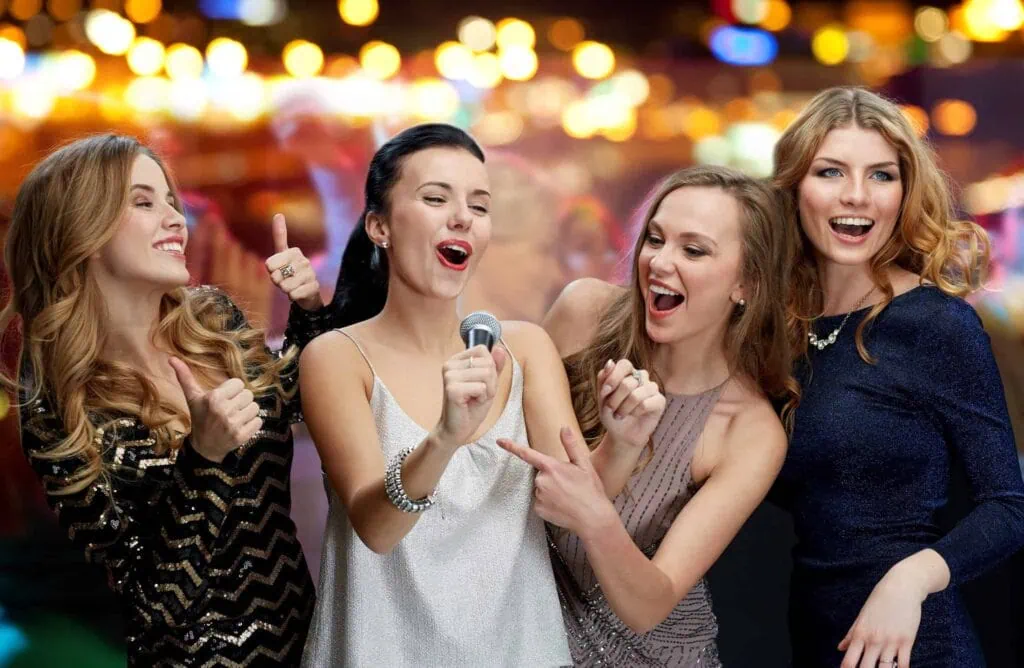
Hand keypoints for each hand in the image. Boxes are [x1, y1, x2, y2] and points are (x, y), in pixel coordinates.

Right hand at [169, 357, 262, 462]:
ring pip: (255, 407)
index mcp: (214, 398)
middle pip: (248, 394)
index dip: (232, 390)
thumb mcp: (192, 397)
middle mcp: (224, 410)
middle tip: (229, 409)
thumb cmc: (200, 418)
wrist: (204, 447)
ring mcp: (234, 424)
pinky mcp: (243, 435)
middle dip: (240, 401)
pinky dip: (252, 424)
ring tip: (235, 417)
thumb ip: (185, 377)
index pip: (239, 383)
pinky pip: (259, 421)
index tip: (224, 398)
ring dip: (247, 412)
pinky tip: (240, 426)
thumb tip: (172, 358)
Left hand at [265, 213, 322, 310]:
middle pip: (276, 276)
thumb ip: (279, 236)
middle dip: (277, 282)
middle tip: (285, 281)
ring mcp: (311, 274)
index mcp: (294, 251)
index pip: (270, 264)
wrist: (306, 292)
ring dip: (285, 290)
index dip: (270, 271)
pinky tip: (298, 293)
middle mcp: (304, 261)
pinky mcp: (314, 287)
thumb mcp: (280, 256)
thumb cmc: (289, 273)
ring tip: (292, 287)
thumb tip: (278, 214)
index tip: (277, 270)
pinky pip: (294, 294)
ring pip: (285, 286)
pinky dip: (293, 296)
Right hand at [432, 345, 506, 447]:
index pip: (483, 350)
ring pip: (487, 374)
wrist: (457, 429)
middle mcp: (449, 365)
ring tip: (474, 398)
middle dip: (491, 382)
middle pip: (487, 363)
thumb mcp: (488, 383)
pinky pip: (482, 387)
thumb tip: (500, 349)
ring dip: (488, 390)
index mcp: (456, 360)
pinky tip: (471, 403)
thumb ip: (494, 366)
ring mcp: (450, 376)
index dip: (489, 368)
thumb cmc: (471, 406)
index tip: (479, 383)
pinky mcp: (453, 389)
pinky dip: (482, 398)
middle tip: (477, 394)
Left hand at [498, 427, 617, 536]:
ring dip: (550, 490)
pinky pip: (540, 501)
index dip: (512, 446)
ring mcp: (538, 496)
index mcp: (551, 467)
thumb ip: (571, 445)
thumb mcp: (584, 465)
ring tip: (567, 496)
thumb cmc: (590, 490)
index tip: (499, 441)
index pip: (527, 454)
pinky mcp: (538, 509)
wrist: (593, 518)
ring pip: (540, 488)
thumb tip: (564, 428)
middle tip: (569, 484)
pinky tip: (562, 505)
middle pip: (540, 474)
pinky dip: (548, 502)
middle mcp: (541, 481)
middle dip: (551, 477)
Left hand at [598, 359, 665, 448]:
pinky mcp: (660, 400)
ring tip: (620, 415)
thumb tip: (610, 362)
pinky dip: (635, 412)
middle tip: (611, 409)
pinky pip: (645, 404)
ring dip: (623, 408)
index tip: (605, 392)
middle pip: (627, 383)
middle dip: (615, 400)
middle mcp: (641, 377)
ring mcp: (652, 388)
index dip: (613, 377)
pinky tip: (634, 415)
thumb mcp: (602, 397)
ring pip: (636, 395)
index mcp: (627, 372)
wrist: (622, 433)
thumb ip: (603, 379)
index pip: (624, 364)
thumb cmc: (611, 413)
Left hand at [838, 565, 925, 667]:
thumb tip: (840, 648)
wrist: (902, 587)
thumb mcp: (862, 616)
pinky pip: (904, 664)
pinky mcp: (907, 641)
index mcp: (860, 634)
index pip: (849, 661)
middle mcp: (874, 640)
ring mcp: (891, 642)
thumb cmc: (879, 600)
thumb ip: (851, 634)